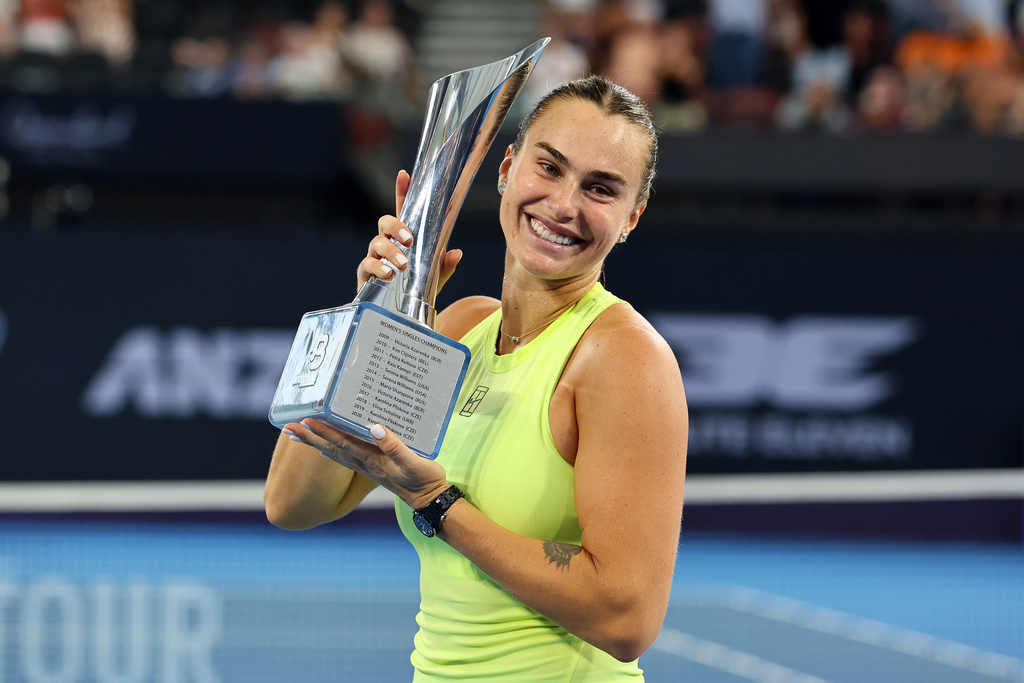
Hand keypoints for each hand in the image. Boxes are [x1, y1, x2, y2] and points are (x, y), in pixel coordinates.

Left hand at [285, 418, 450, 509]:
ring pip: (335, 453)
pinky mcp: (373, 469)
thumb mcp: (414, 462)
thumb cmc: (424, 480)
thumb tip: (376, 429)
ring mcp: (367, 467)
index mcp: (372, 460)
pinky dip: (332, 451)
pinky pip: (346, 458)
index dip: (323, 431)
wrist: (431, 501)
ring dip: (316, 443)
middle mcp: (365, 464)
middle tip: (288, 427)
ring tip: (298, 436)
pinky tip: (325, 450)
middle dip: (310, 437)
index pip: (342, 443)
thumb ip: (395, 447)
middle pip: (331, 448)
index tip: (304, 421)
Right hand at [356, 170, 462, 293]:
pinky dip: (378, 268)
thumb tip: (456, 253)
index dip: (402, 192)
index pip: (403, 211)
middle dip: (395, 226)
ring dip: (391, 251)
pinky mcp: (365, 274)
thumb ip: (445, 266)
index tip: (405, 175)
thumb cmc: (417, 290)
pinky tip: (389, 274)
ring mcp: (375, 257)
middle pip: (385, 222)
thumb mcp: (436, 278)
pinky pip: (367, 264)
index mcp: (404, 239)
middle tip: (409, 239)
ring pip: (376, 243)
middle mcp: (388, 244)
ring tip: (403, 265)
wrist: (400, 314)